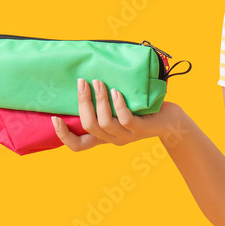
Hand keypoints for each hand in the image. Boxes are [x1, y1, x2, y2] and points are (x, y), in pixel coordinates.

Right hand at [52, 78, 186, 150]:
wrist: (171, 122)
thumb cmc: (142, 111)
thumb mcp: (118, 109)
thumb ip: (103, 103)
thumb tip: (84, 79)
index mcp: (103, 137)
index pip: (78, 146)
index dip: (63, 136)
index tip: (53, 118)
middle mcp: (113, 139)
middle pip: (88, 126)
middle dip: (82, 103)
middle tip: (82, 82)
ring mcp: (127, 136)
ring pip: (104, 123)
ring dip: (99, 101)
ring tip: (99, 82)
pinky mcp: (141, 129)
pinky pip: (126, 120)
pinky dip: (118, 105)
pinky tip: (117, 91)